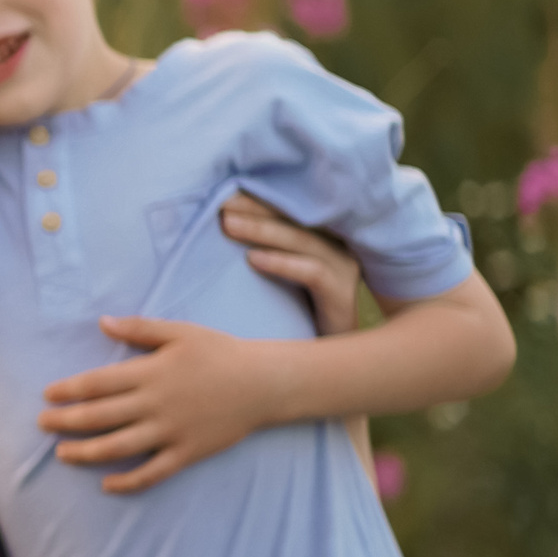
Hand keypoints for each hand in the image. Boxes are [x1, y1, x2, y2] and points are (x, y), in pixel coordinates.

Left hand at [38, 318, 285, 494]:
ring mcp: (171, 431)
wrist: (264, 383)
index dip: (68, 390)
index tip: (47, 395)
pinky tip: (106, 484)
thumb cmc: (220, 352)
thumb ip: (139, 329)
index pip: (98, 384)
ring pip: (118, 447)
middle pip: (99, 417)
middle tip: (42, 424)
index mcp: (151, 373)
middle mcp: (155, 404)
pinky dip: (128, 481)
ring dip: (85, 453)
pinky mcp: (187, 452)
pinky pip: (152, 472)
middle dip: (66, 422)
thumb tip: (102, 323)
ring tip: (61, 454)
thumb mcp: (180, 332)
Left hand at [219, 193, 363, 335]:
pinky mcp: (342, 295)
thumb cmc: (293, 322)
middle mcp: (334, 249)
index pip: (287, 212)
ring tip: (228, 224)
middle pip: (293, 219)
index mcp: (318, 242)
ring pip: (301, 240)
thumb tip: (215, 234)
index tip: (221, 191)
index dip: (256, 199)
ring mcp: (342, 270)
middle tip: (219, 200)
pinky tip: (253, 259)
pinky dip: (282, 263)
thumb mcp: (271, 285)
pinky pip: (312, 272)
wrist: (325, 365)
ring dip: (262, 230)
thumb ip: (255, 256)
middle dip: (255, 207)